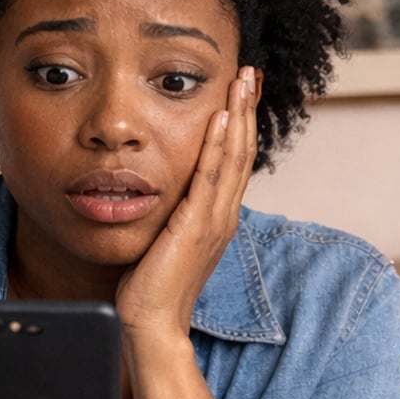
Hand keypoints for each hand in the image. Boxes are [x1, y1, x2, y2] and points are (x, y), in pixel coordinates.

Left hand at [115, 66, 259, 343]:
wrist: (151, 326)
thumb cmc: (150, 289)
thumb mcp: (163, 241)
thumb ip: (169, 216)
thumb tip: (157, 195)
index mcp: (216, 218)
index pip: (233, 160)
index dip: (239, 123)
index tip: (240, 91)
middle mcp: (222, 215)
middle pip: (242, 151)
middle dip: (246, 108)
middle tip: (249, 72)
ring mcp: (213, 221)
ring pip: (233, 157)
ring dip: (239, 115)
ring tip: (242, 80)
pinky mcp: (197, 226)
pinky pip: (211, 177)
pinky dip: (218, 144)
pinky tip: (221, 117)